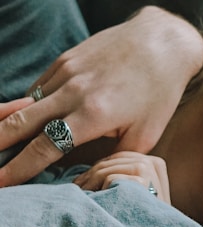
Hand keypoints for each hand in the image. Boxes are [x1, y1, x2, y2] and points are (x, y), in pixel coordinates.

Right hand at [0, 6, 202, 187]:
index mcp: (94, 114)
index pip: (45, 148)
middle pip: (21, 123)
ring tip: (0, 144)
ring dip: (7, 126)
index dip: (19, 169)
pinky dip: (27, 106)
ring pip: (25, 104)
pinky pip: (37, 88)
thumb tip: (89, 176)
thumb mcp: (145, 134)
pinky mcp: (65, 60)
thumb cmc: (159, 92)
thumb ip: (113, 157)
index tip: (2, 184)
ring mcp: (66, 72)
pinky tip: (25, 121)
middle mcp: (73, 92)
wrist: (162, 42)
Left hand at [74, 151, 170, 201]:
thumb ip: (127, 176)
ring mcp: (147, 170)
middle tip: (77, 189)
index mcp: (154, 162)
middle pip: (110, 162)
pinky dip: (101, 191)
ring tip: (82, 196)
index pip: (118, 157)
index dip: (99, 168)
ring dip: (89, 184)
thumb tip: (95, 170)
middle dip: (90, 175)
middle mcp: (152, 162)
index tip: (84, 182)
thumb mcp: (140, 193)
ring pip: (105, 170)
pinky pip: (109, 179)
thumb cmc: (144, 219)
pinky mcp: (141, 181)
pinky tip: (99, 204)